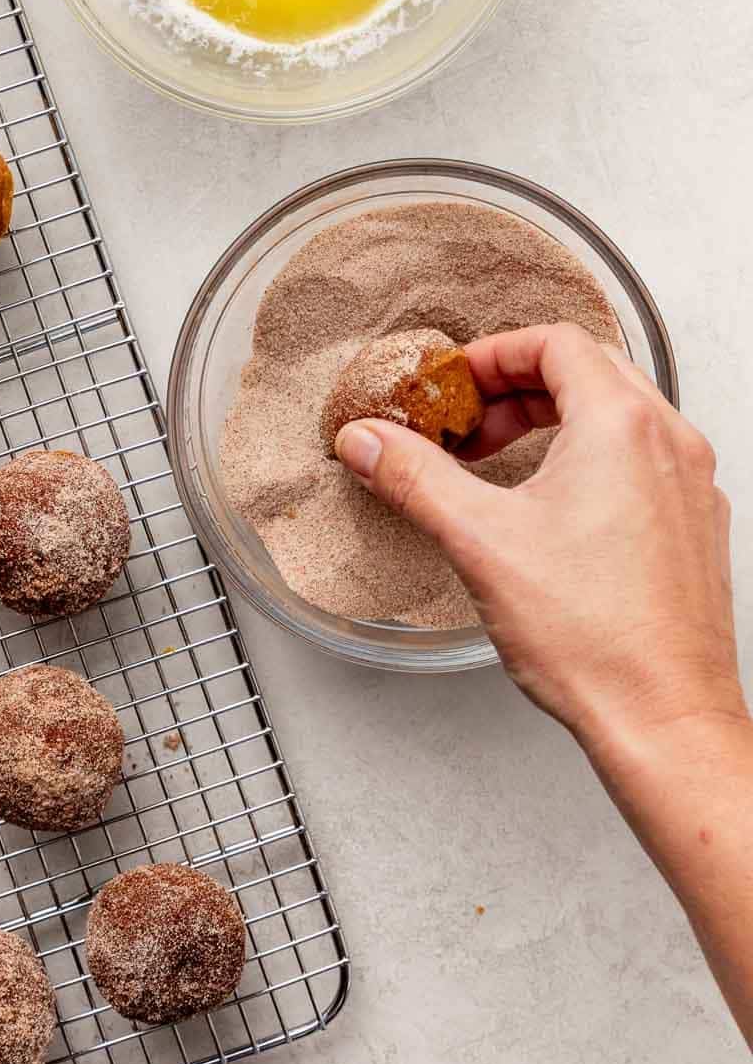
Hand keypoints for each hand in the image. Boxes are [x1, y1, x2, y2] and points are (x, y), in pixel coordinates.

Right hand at [334, 323, 744, 761]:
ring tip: (503, 467)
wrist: (664, 720)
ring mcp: (692, 487)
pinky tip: (553, 512)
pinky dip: (593, 462)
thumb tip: (367, 441)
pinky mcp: (695, 529)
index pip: (557, 343)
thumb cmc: (594, 638)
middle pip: (591, 372)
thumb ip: (414, 476)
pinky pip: (644, 463)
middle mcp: (669, 444)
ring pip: (622, 417)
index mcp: (622, 427)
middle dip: (519, 389)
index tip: (455, 387)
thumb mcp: (478, 541)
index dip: (493, 356)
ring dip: (556, 424)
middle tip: (471, 427)